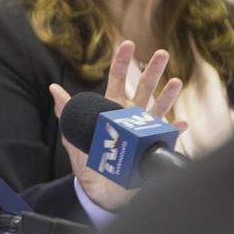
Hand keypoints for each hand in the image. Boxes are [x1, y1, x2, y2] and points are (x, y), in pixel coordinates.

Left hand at [49, 40, 185, 211]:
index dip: (122, 61)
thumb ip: (67, 111)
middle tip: (162, 53)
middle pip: (143, 88)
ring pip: (158, 108)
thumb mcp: (75, 134)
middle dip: (153, 71)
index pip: (117, 79)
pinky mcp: (151, 147)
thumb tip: (53, 88)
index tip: (128, 44)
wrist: (102, 190)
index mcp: (111, 108)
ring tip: (176, 80)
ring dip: (168, 95)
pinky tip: (180, 123)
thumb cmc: (89, 160)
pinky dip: (173, 130)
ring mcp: (144, 130)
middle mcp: (131, 115)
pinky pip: (166, 138)